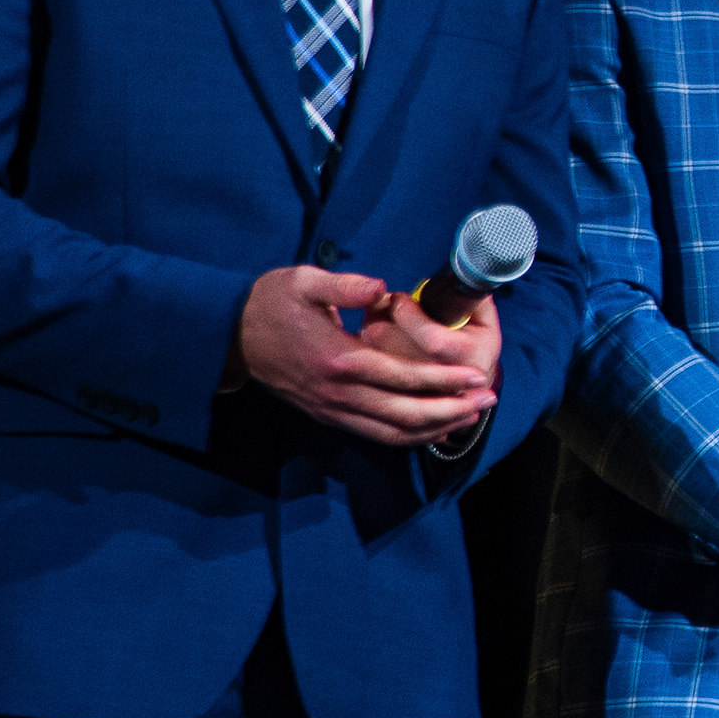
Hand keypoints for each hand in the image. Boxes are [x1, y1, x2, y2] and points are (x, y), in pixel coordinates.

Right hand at [233, 265, 496, 445]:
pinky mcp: (328, 414)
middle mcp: (337, 391)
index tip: (477, 375)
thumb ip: (346, 285)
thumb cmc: (271, 302)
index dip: (444, 379)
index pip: (402, 377)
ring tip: (471, 417)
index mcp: (338, 358)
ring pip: (391, 431)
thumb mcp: (303, 281)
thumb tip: (383, 288)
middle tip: (488, 400)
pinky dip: (407, 436)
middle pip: (404, 413)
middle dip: (451, 409)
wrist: (231, 337)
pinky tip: (434, 428)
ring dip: (435, 428)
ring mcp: (332, 408)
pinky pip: (374, 434)